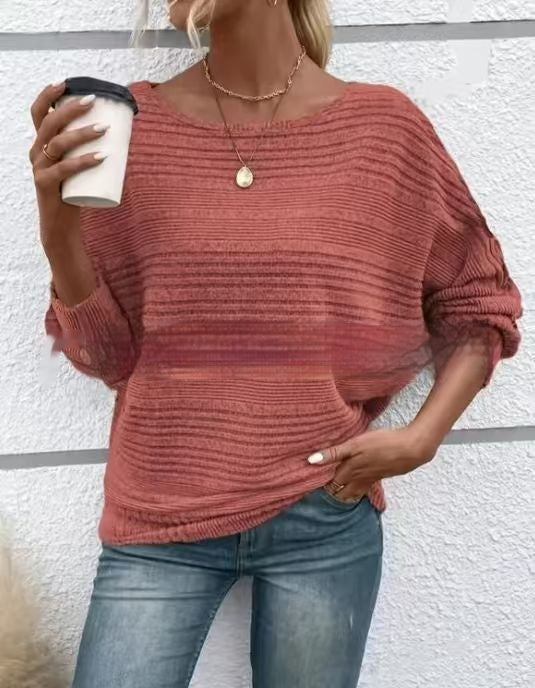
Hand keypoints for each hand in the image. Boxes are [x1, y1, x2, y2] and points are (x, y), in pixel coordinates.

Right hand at [29, 81, 107, 249]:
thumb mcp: (80, 166)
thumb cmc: (74, 192)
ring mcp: (39, 168)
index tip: (66, 83)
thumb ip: (91, 149)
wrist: (62, 225)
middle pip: (48, 123)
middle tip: (93, 101)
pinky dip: (83, 161)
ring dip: (82, 133)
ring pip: (57, 143)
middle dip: (70, 108)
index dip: (48, 95)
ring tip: (104, 129)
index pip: (38, 113)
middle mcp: (36, 153)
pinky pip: (64, 169)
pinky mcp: (45, 185)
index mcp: (42, 144)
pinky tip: (101, 156)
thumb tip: (124, 133)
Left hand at [306, 426, 436, 500]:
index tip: (310, 488)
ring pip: (354, 492)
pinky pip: (365, 488)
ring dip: (344, 495)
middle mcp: (359, 478)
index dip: (321, 485)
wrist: (411, 449)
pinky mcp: (381, 475)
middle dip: (332, 494)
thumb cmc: (382, 444)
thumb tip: (311, 461)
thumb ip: (334, 453)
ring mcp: (371, 478)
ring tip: (336, 496)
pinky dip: (358, 491)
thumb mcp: (355, 445)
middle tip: (321, 495)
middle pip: (342, 492)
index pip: (331, 483)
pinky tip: (358, 489)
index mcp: (350, 471)